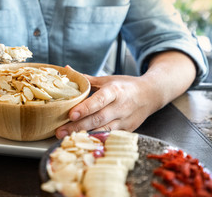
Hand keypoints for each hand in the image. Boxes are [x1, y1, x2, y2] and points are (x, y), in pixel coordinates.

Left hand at [55, 51, 196, 138]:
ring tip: (66, 137)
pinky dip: (95, 139)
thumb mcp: (108, 79)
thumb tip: (66, 69)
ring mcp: (124, 120)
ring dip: (84, 135)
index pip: (99, 100)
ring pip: (103, 130)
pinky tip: (82, 142)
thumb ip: (87, 78)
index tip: (71, 114)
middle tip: (60, 131)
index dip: (85, 108)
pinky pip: (109, 136)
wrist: (151, 94)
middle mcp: (120, 107)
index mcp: (115, 91)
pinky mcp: (127, 130)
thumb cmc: (126, 86)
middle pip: (98, 119)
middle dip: (77, 126)